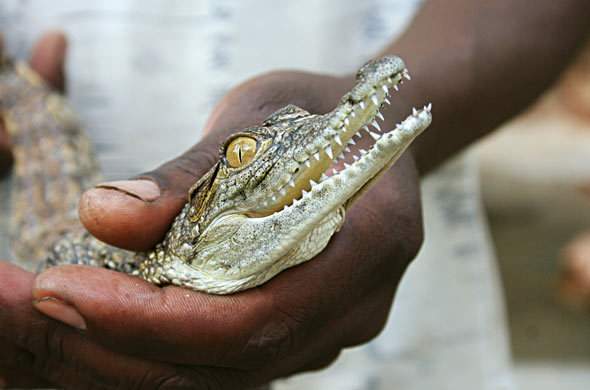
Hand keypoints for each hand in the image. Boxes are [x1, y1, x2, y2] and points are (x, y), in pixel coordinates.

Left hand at [1, 35, 423, 388]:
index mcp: (371, 241)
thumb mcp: (259, 117)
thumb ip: (191, 174)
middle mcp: (358, 303)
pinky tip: (111, 321)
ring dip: (133, 354)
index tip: (63, 291)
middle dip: (124, 345)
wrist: (365, 136)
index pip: (257, 314)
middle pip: (235, 361)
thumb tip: (103, 217)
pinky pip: (231, 362)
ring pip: (227, 374)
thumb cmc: (318, 115)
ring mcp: (335, 327)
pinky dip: (163, 349)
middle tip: (37, 308)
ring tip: (58, 317)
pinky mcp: (307, 331)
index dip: (157, 318)